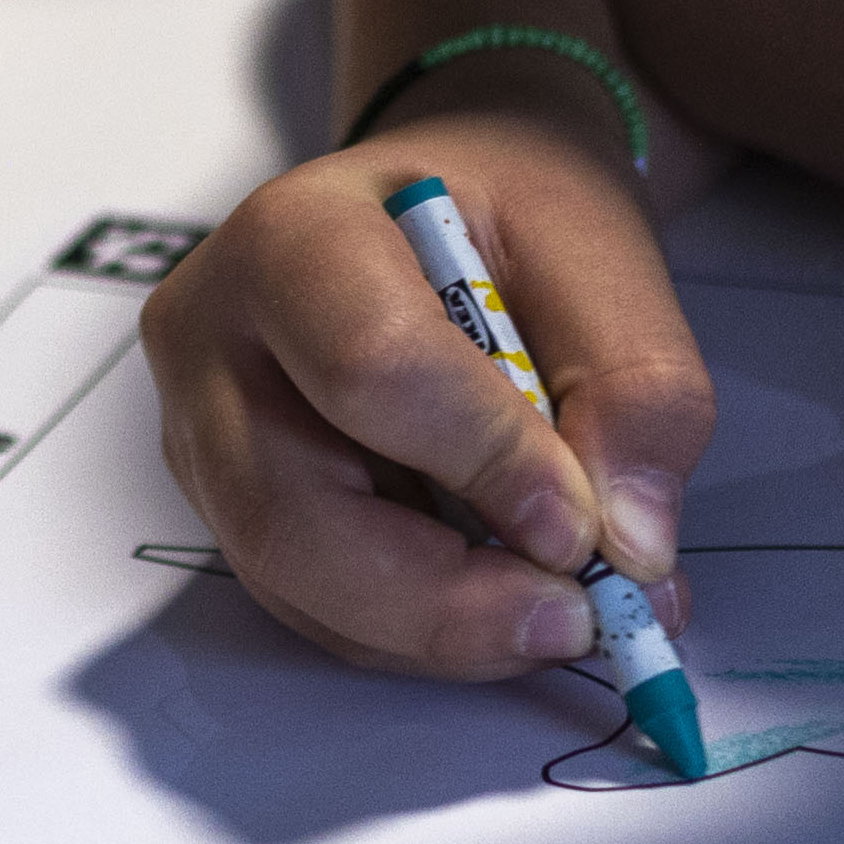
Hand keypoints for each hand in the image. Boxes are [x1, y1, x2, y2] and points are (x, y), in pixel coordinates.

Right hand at [141, 102, 712, 680]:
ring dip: (445, 630)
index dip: (487, 462)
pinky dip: (424, 631)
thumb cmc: (511, 216)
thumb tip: (631, 550)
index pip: (369, 366)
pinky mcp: (230, 509)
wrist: (447, 212)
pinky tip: (500, 596)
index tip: (587, 526)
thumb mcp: (606, 259)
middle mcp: (211, 342)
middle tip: (578, 621)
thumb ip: (641, 394)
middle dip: (448, 601)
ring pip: (299, 588)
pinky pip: (318, 610)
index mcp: (293, 237)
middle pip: (292, 518)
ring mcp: (202, 436)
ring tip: (559, 610)